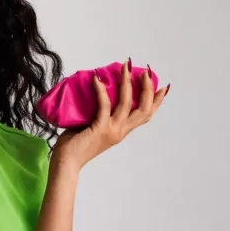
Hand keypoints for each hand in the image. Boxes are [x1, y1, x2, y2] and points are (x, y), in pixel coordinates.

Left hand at [53, 58, 169, 169]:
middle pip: (144, 109)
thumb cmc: (74, 145)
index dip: (156, 101)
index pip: (145, 115)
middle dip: (147, 88)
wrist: (66, 163)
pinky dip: (101, 91)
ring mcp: (112, 130)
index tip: (163, 87)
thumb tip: (97, 93)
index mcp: (121, 131)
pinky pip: (104, 106)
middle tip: (145, 71)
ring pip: (127, 103)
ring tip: (125, 67)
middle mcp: (121, 131)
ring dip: (127, 83)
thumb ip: (99, 114)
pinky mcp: (100, 129)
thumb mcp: (93, 127)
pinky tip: (97, 79)